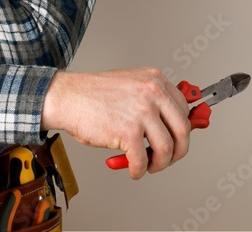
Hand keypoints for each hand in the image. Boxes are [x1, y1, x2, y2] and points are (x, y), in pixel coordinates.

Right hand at [40, 67, 191, 178]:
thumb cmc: (93, 95)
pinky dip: (139, 170)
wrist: (67, 97)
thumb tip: (166, 125)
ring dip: (160, 164)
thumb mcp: (130, 85)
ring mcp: (142, 111)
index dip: (181, 129)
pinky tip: (133, 170)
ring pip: (167, 148)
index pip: (183, 108)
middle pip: (183, 129)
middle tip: (168, 158)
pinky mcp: (129, 131)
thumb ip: (150, 100)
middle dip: (178, 150)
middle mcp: (152, 92)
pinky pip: (143, 160)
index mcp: (155, 79)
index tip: (176, 139)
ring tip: (149, 166)